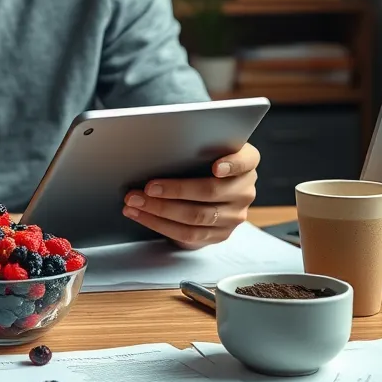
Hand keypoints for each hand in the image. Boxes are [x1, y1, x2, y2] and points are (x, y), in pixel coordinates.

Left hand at [121, 142, 258, 247]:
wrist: (205, 192)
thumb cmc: (198, 162)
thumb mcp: (202, 150)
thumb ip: (192, 148)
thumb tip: (155, 147)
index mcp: (246, 163)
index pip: (245, 160)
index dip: (232, 164)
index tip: (215, 167)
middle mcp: (244, 190)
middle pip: (210, 192)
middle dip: (174, 190)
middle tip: (148, 187)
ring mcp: (234, 215)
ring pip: (196, 216)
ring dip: (160, 209)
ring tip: (136, 201)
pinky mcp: (219, 234)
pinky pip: (188, 234)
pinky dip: (159, 224)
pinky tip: (141, 214)